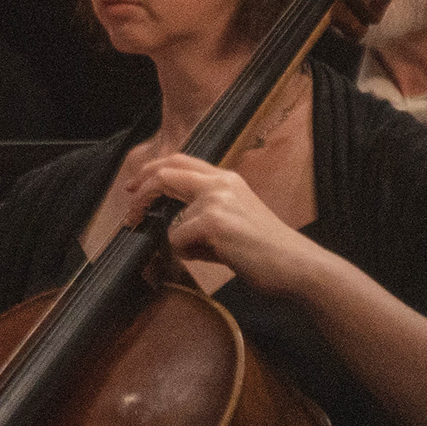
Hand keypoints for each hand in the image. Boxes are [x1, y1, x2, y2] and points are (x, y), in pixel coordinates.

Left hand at [126, 153, 326, 296]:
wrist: (296, 264)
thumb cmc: (264, 249)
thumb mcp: (234, 217)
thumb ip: (203, 212)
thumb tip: (170, 223)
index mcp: (226, 179)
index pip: (179, 161)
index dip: (152, 170)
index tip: (135, 186)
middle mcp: (220, 182)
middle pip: (166, 173)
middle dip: (142, 191)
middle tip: (130, 212)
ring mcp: (216, 200)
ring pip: (172, 221)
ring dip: (183, 243)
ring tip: (215, 252)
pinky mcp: (212, 222)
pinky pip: (177, 241)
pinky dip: (190, 254)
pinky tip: (218, 257)